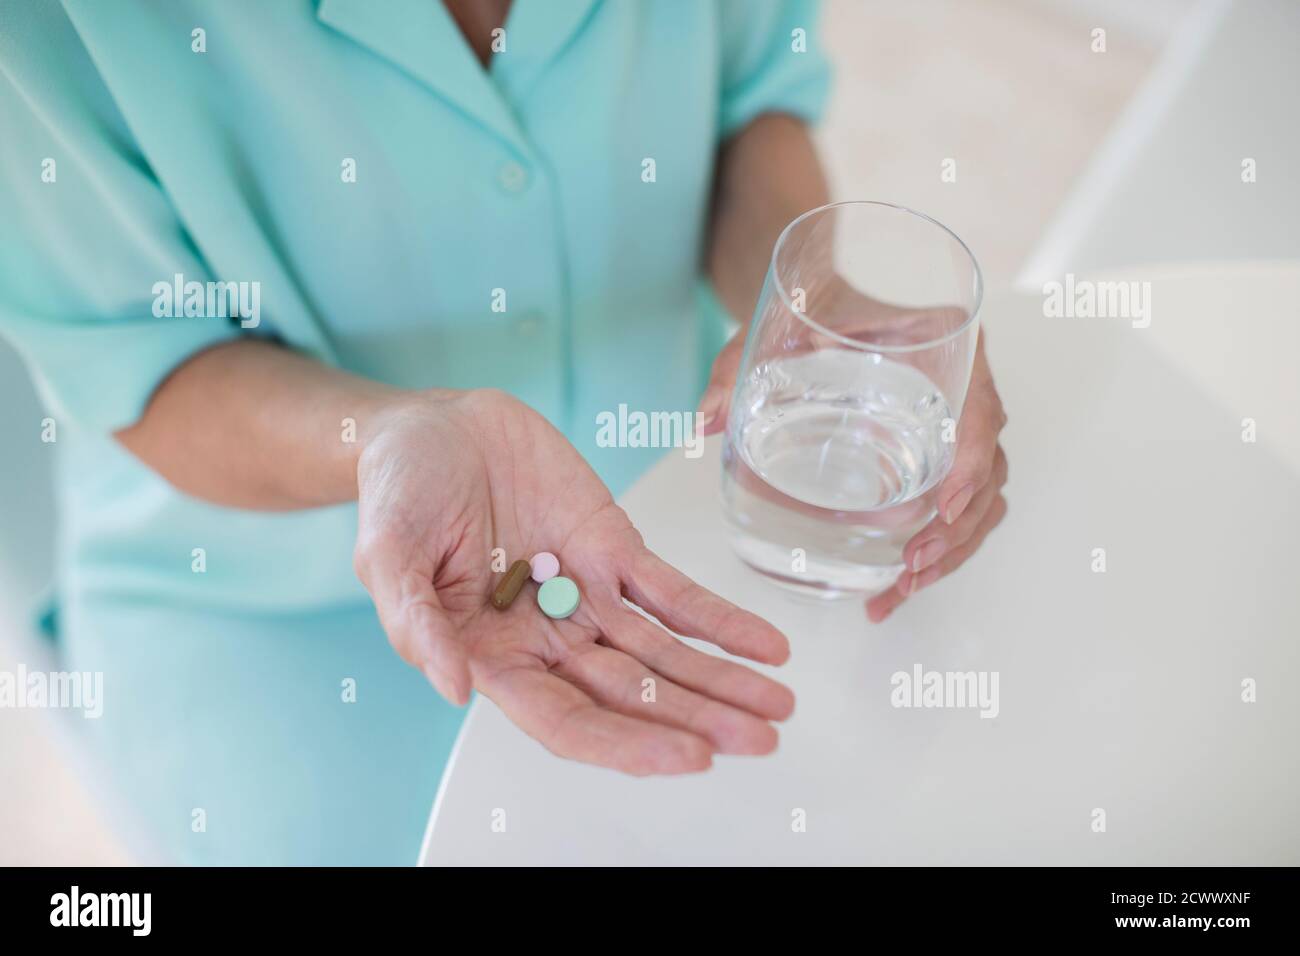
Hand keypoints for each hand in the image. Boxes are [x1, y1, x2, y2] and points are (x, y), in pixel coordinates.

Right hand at [353, 389, 794, 774]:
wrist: (434, 425)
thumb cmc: (398, 493)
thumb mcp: (385, 554)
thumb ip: (415, 623)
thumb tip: (455, 689)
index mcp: (493, 656)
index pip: (567, 719)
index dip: (626, 743)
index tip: (689, 757)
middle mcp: (549, 639)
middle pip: (632, 695)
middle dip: (698, 719)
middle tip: (762, 739)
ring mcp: (588, 595)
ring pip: (665, 652)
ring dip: (722, 679)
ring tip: (780, 703)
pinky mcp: (615, 550)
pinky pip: (675, 593)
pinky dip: (722, 619)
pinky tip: (767, 645)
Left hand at [697, 297, 1006, 620]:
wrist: (821, 305)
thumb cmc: (810, 311)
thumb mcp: (771, 333)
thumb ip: (735, 371)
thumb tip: (704, 422)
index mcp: (945, 345)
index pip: (981, 409)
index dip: (972, 462)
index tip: (947, 506)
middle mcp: (963, 389)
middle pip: (988, 469)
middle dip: (957, 529)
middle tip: (911, 566)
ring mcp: (955, 430)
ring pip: (981, 501)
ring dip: (952, 551)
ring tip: (903, 588)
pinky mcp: (939, 458)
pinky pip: (958, 512)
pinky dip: (937, 553)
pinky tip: (896, 587)